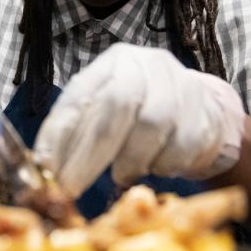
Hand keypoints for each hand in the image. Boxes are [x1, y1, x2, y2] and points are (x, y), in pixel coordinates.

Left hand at [34, 43, 245, 196]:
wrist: (205, 109)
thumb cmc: (142, 114)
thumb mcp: (106, 112)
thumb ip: (77, 132)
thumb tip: (43, 167)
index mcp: (113, 62)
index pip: (80, 94)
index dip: (60, 133)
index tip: (46, 169)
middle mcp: (146, 65)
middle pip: (116, 105)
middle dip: (90, 153)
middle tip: (72, 188)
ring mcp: (180, 84)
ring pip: (151, 125)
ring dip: (131, 160)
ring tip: (122, 175)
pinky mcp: (207, 110)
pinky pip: (182, 145)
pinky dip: (163, 165)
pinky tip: (156, 167)